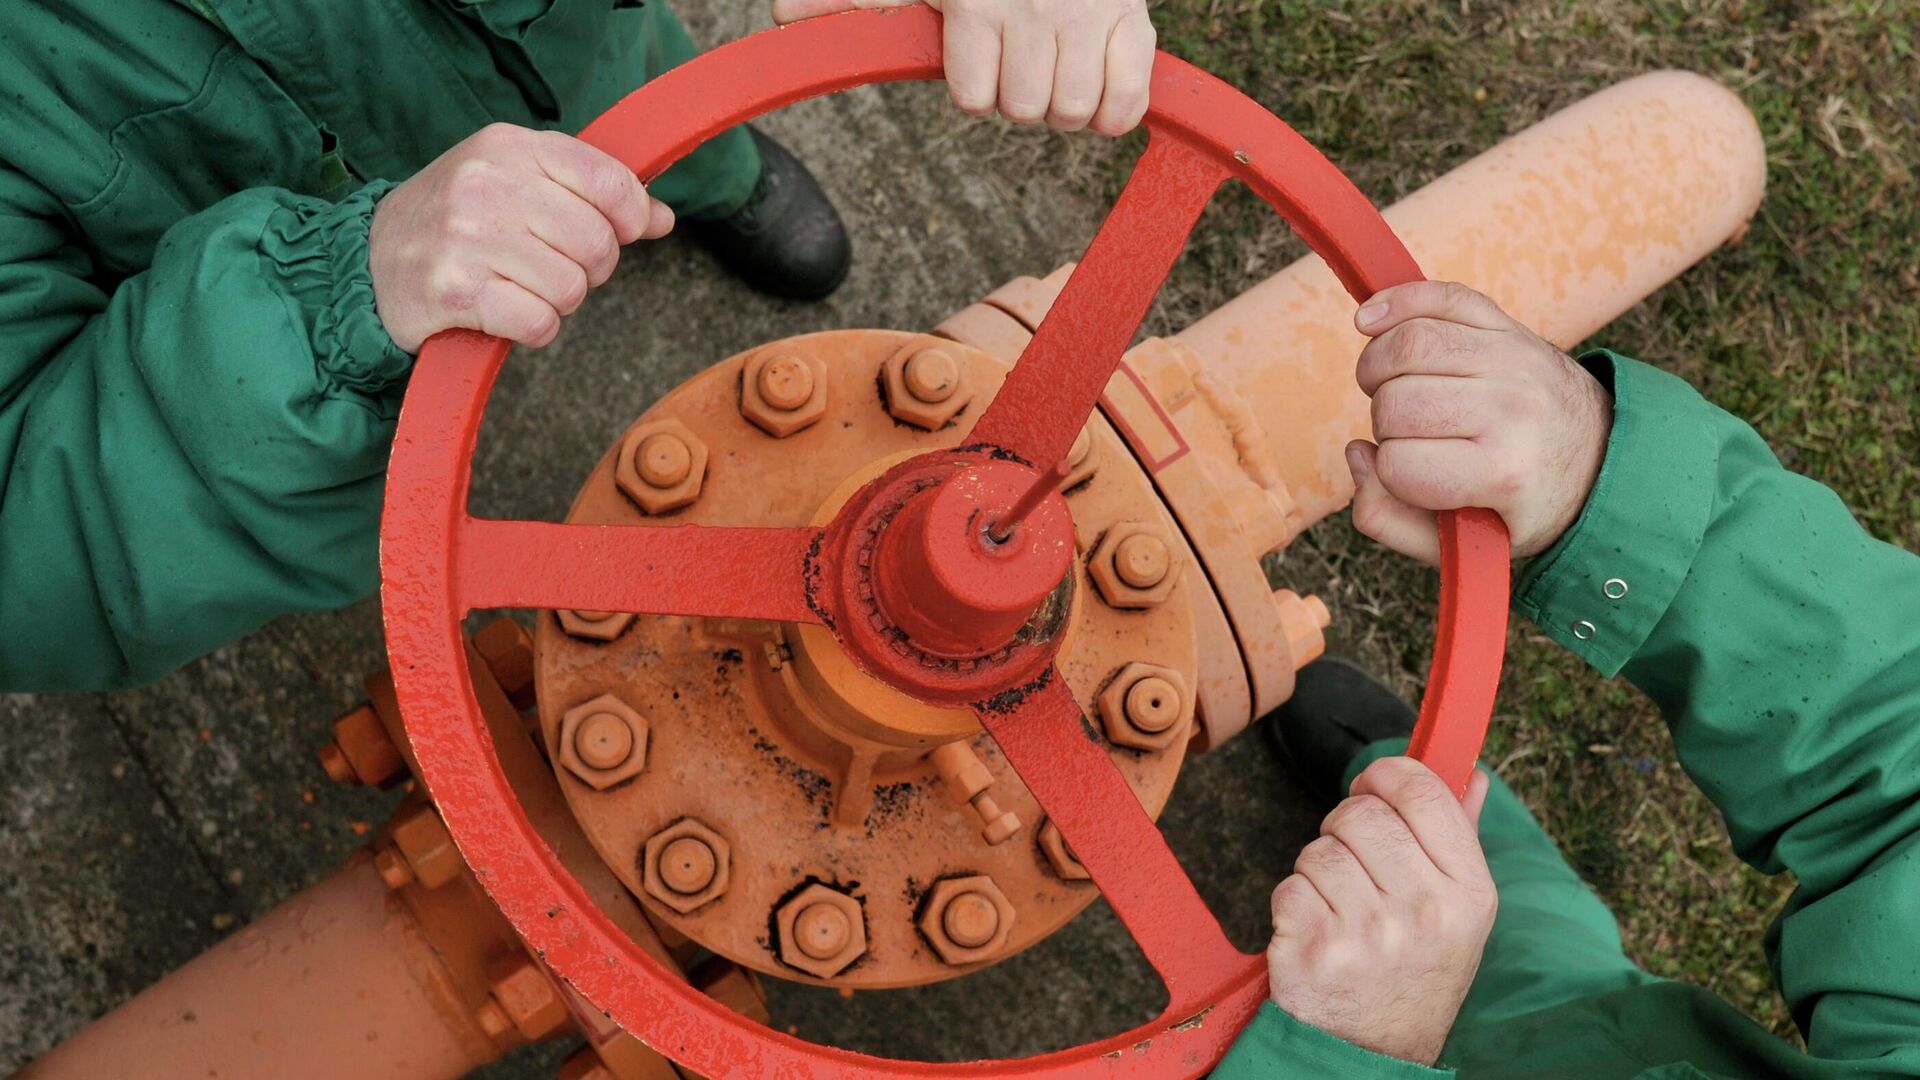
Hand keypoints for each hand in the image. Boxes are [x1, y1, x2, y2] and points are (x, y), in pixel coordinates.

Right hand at [368, 123, 673, 351]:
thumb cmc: (455, 223)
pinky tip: (503, 313)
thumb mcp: (515, 184)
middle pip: (597, 243)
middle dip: (589, 268)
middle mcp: (486, 184)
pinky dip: (533, 329)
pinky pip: (539, 324)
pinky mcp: (454, 292)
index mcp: (508, 147)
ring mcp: (466, 237)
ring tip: (519, 287)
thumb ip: (589, 193)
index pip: (608, 179)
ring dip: (558, 302)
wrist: (366, 263)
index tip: (620, 232)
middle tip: (553, 269)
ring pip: (572, 288)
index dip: (630, 216)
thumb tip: (661, 218)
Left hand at [771, 0, 1154, 133]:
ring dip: (1063, 102)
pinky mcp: (1133, 20)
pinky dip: (1115, 108)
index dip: (975, 85)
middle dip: (1019, 94)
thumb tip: (780, 14)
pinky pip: (1128, 101)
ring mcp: (1090, 15)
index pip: (976, 98)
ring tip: (1057, 65)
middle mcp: (1036, 9)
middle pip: (1025, 111)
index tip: (981, 55)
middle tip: (1021, 58)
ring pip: (1072, 112)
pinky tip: (1098, 87)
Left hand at [1267, 757, 1496, 1065]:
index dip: (1387, 775)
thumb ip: (1460, 838)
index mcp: (1470, 893)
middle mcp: (1425, 911)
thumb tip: (1471, 776)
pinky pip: (1288, 886)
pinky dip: (1294, 904)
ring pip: (1319, 849)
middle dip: (1345, 827)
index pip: (1423, 792)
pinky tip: (1318, 934)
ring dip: (1318, 871)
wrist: (1376, 1056)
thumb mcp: (1459, 915)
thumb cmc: (1416, 973)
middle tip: (1355, 864)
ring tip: (1341, 909)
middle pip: (1360, 813)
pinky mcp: (1316, 950)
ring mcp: (1368, 932)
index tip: (1372, 785)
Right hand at [1346, 281, 1612, 562]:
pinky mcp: (1509, 326)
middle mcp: (1512, 409)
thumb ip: (1390, 520)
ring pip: (1407, 344)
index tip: (1412, 478)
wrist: (1599, 458)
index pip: (1397, 464)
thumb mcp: (1466, 543)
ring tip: (1387, 387)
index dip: (1389, 474)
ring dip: (1376, 368)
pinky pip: (1440, 296)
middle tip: (1404, 434)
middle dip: (1383, 423)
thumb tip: (1358, 454)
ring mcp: (1513, 359)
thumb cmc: (1520, 503)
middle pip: (1395, 401)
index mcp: (1504, 472)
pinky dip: (1395, 303)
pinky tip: (1370, 322)